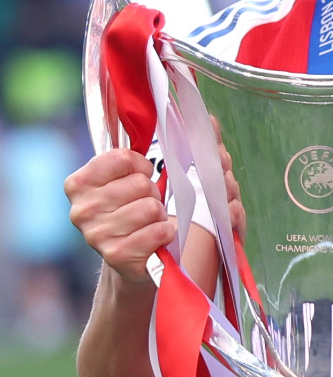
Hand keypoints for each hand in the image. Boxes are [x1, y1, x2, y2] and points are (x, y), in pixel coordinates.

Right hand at [66, 145, 244, 285]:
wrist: (132, 257)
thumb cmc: (135, 208)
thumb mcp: (134, 175)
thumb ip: (160, 144)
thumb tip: (209, 119)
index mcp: (79, 183)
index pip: (123, 158)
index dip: (141, 166)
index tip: (141, 176)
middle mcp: (80, 209)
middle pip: (140, 183)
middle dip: (153, 193)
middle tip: (146, 204)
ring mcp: (95, 234)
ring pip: (150, 207)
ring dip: (159, 215)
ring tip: (150, 222)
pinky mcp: (116, 256)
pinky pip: (158, 231)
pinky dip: (165, 233)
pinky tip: (156, 238)